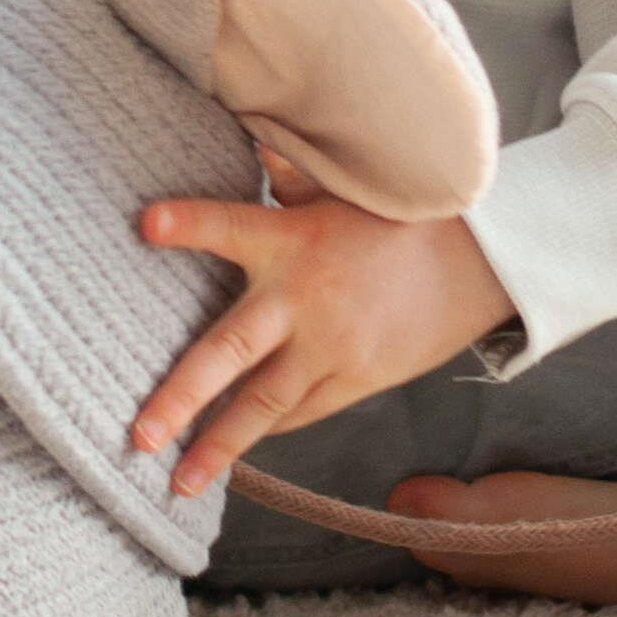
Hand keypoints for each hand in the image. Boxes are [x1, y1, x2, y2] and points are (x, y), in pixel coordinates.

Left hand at [131, 166, 512, 500]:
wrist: (477, 263)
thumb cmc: (398, 219)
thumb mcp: (343, 190)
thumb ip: (289, 176)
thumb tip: (249, 135)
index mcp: (294, 240)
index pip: (229, 227)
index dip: (190, 224)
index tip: (145, 224)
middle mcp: (302, 300)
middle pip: (229, 353)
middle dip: (180, 397)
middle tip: (139, 434)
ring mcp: (329, 349)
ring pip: (262, 406)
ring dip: (217, 445)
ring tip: (180, 481)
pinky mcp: (355, 380)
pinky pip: (301, 413)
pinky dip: (268, 430)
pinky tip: (235, 451)